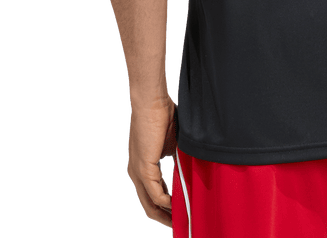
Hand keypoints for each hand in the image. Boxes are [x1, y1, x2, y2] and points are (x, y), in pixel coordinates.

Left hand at [126, 95, 177, 227]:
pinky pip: (156, 194)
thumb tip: (190, 172)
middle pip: (149, 207)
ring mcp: (138, 172)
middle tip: (181, 225)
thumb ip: (178, 160)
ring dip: (166, 215)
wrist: (152, 102)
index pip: (152, 196)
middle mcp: (136, 173)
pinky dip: (167, 203)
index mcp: (143, 168)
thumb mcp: (173, 144)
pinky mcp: (143, 169)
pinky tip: (178, 205)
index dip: (165, 209)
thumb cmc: (163, 116)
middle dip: (165, 219)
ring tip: (181, 221)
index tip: (180, 214)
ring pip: (150, 205)